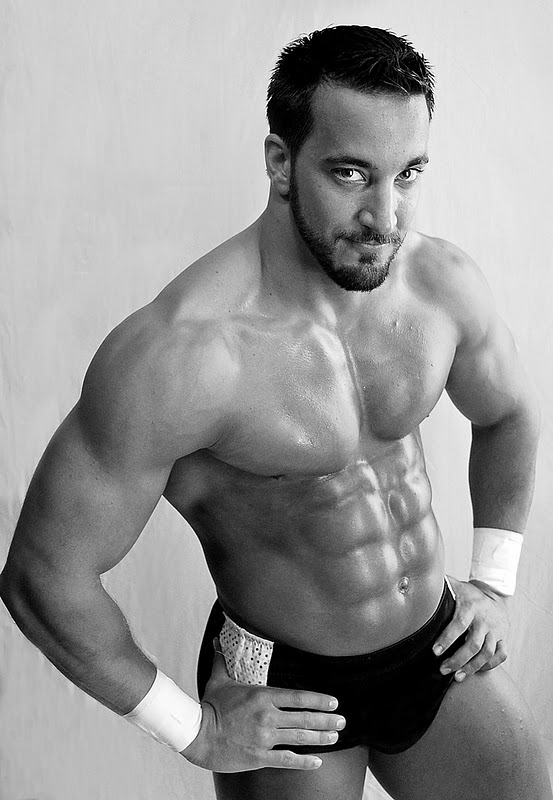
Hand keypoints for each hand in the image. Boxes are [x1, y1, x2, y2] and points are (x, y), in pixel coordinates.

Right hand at [181, 639, 345, 771]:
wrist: (198, 735)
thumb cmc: (209, 707)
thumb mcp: (218, 680)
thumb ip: (223, 660)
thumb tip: (217, 640)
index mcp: (262, 696)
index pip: (298, 697)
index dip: (319, 700)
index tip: (333, 702)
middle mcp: (268, 716)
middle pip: (305, 718)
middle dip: (327, 720)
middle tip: (342, 720)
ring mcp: (265, 738)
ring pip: (300, 738)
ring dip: (321, 737)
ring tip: (335, 736)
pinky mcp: (260, 757)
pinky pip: (287, 760)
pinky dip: (305, 762)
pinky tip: (317, 761)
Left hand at [432, 577, 509, 681]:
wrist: (495, 595)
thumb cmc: (468, 594)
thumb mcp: (455, 586)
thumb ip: (440, 587)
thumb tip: (416, 583)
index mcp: (470, 607)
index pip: (458, 624)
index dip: (447, 639)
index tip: (435, 652)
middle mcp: (484, 620)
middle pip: (473, 644)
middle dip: (458, 659)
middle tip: (443, 669)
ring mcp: (495, 630)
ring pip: (487, 653)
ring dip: (472, 667)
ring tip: (457, 676)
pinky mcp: (503, 638)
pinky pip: (501, 655)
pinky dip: (490, 665)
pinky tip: (477, 670)